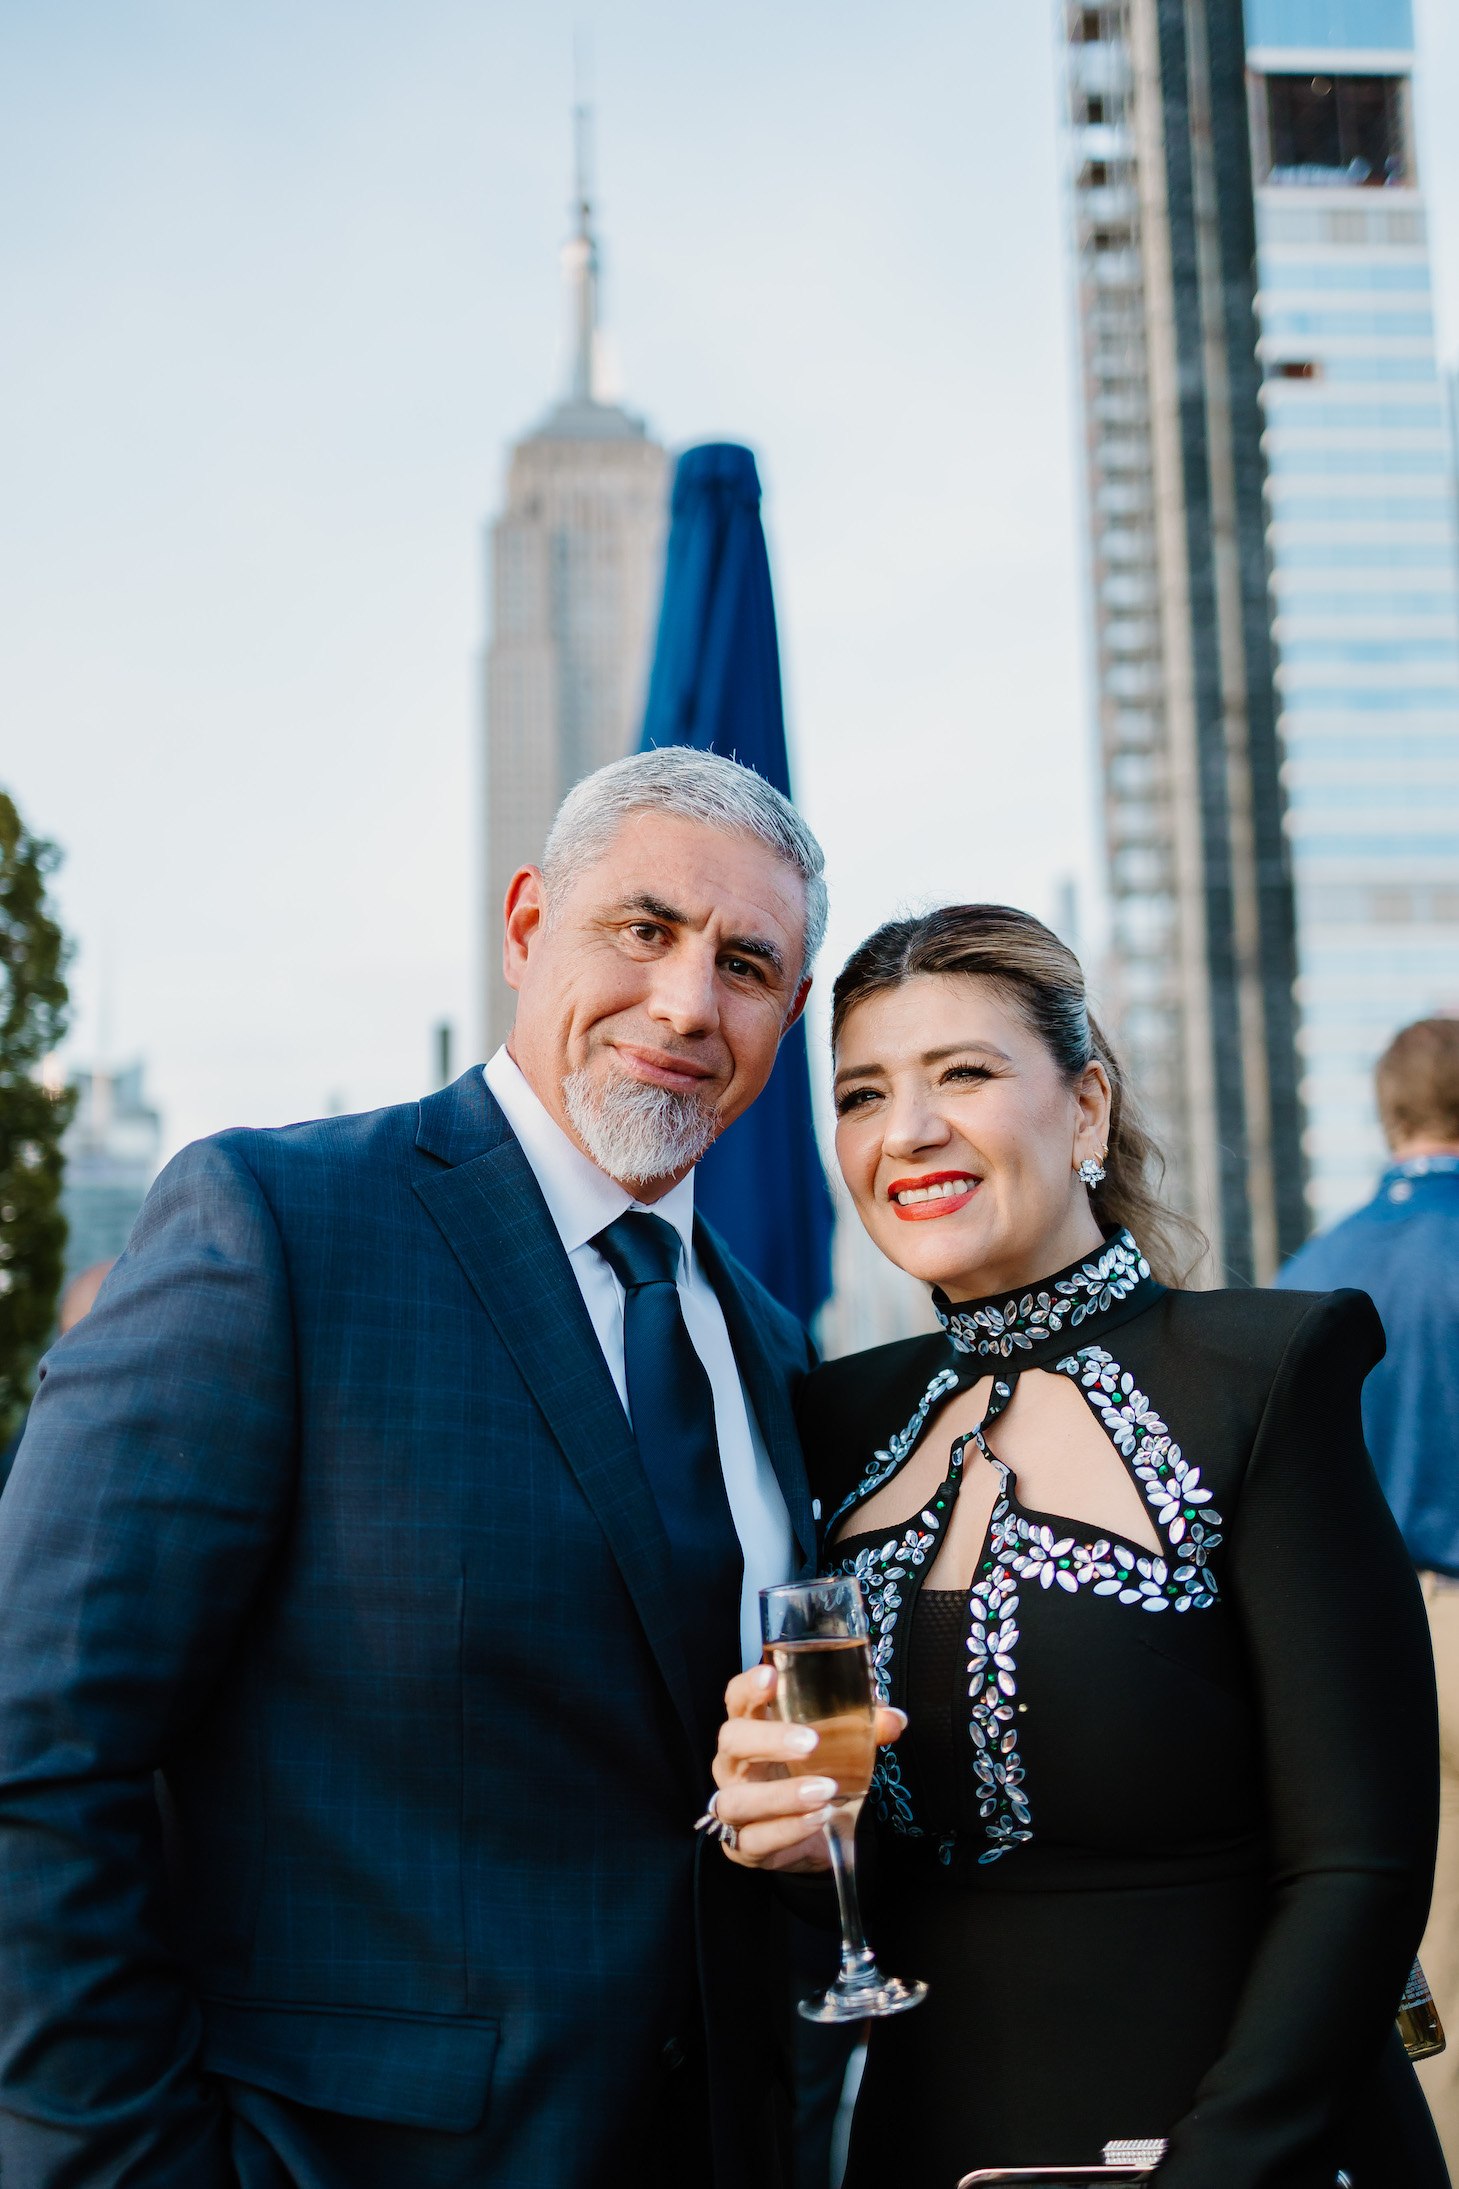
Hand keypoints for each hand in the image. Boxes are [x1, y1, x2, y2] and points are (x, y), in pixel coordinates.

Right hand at [709, 1663, 906, 1872]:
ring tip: (825, 1790)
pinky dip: (787, 1829)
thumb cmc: (818, 1774)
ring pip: (736, 1799)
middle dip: (768, 1739)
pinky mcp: (744, 1847)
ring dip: (781, 1794)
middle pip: (731, 1741)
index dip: (749, 1686)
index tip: (770, 1675)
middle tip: (811, 1742)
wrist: (821, 1837)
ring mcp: (733, 1807)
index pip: (737, 1699)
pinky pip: (754, 1840)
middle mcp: (734, 1765)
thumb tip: (894, 1719)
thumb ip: (865, 1728)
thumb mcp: (843, 1747)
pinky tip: (817, 1819)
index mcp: (752, 1729)